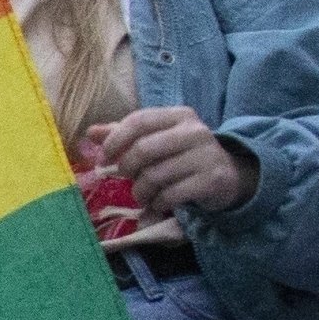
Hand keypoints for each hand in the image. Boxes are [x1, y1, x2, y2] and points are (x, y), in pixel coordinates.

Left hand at [93, 105, 258, 219]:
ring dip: (141, 191)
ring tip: (143, 194)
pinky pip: (170, 195)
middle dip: (127, 169)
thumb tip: (90, 132)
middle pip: (143, 149)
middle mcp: (195, 131)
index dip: (115, 140)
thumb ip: (125, 134)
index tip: (105, 158)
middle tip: (127, 177)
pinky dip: (157, 203)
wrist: (227, 175)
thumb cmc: (182, 155)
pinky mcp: (211, 180)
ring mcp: (206, 155)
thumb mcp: (158, 139)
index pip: (139, 120)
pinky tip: (158, 203)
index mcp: (179, 115)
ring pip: (155, 176)